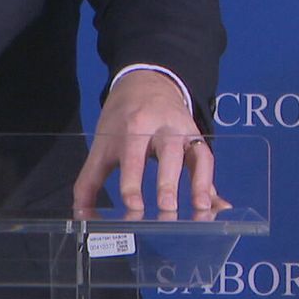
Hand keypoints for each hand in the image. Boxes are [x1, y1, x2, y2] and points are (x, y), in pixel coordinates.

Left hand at [71, 70, 225, 213]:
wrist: (146, 82)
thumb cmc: (120, 120)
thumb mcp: (101, 144)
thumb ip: (89, 182)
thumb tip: (83, 216)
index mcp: (131, 128)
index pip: (132, 157)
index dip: (132, 183)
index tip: (133, 207)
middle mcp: (159, 127)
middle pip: (166, 153)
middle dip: (167, 182)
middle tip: (166, 210)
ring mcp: (181, 131)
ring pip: (193, 155)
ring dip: (198, 183)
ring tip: (199, 211)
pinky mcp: (196, 136)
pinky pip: (207, 158)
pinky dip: (211, 182)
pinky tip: (216, 205)